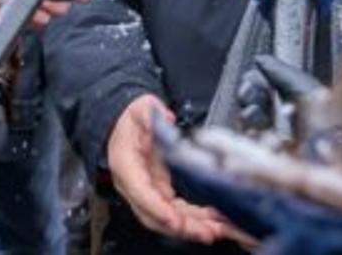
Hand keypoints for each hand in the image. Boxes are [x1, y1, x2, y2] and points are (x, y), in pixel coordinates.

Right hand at [106, 94, 255, 246]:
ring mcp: (147, 192)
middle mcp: (134, 185)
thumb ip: (151, 112)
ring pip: (167, 218)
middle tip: (206, 232)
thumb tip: (165, 117)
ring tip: (216, 231)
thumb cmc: (132, 122)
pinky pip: (176, 212)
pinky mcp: (159, 193)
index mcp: (126, 165)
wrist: (125, 126)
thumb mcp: (141, 109)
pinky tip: (212, 222)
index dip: (157, 208)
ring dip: (191, 228)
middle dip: (181, 227)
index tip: (173, 219)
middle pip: (154, 215)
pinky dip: (193, 220)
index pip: (140, 193)